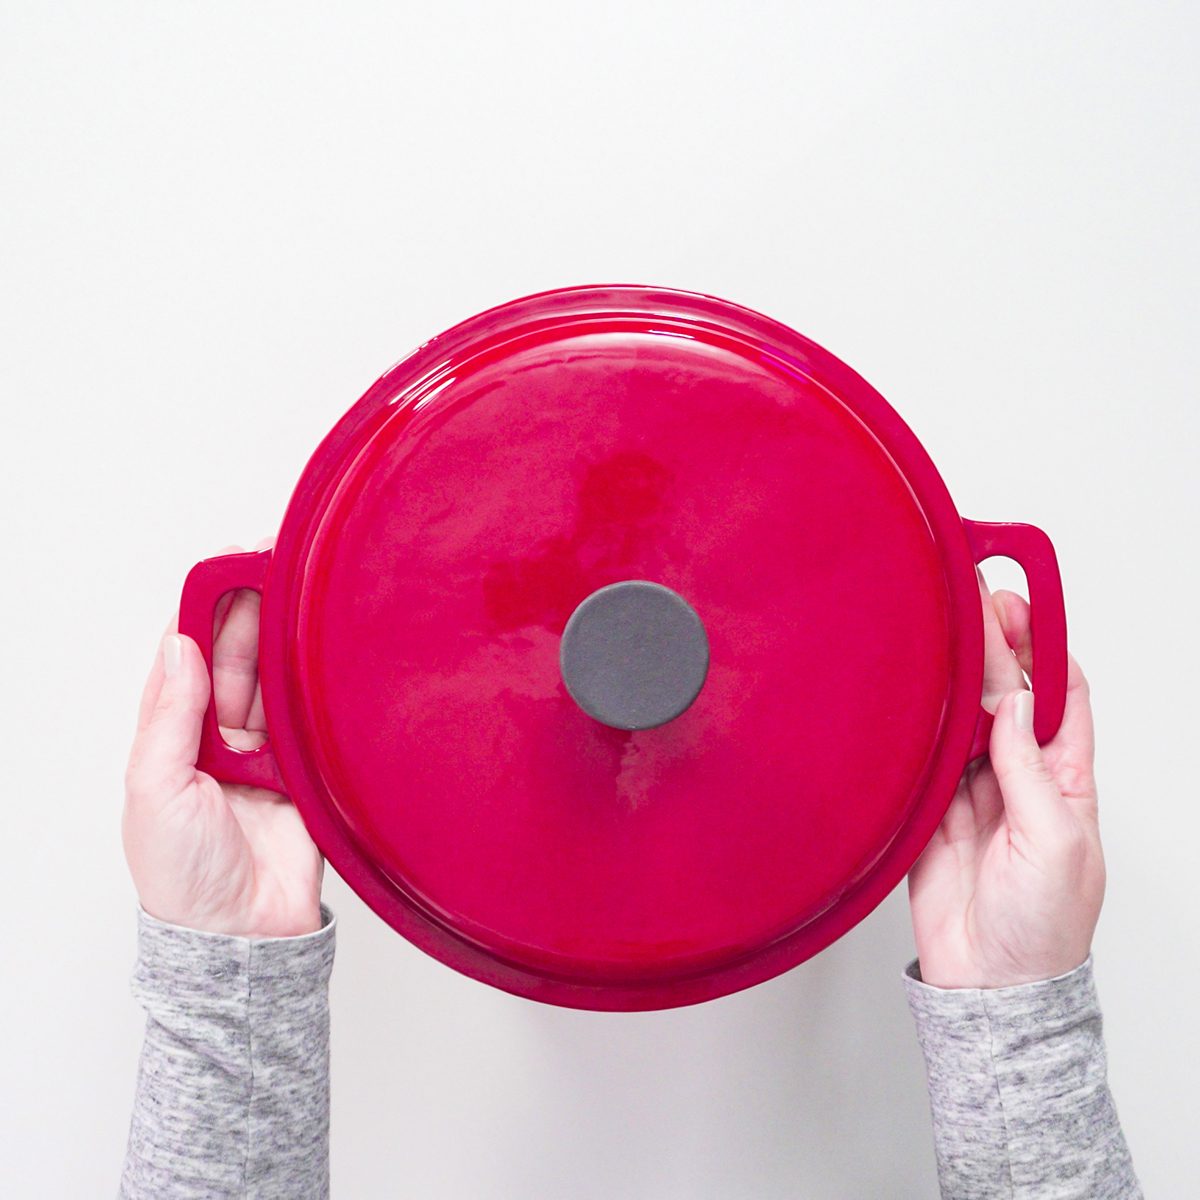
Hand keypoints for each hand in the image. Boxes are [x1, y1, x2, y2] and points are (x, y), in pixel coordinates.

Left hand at [122, 539, 322, 937]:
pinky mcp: (304, 769)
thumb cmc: (184, 876)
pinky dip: (317, 686)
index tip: (225, 570)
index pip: (186, 656)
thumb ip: (169, 717)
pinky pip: (312, 717)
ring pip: (276, 680)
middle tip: (273, 566)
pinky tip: (323, 654)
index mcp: (171, 736)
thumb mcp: (156, 790)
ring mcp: (264, 751)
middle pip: (235, 657)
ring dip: (286, 639)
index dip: (203, 609)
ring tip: (300, 594)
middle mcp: (217, 737)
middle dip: (250, 609)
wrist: (245, 934)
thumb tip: (178, 647)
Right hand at [906, 570, 1104, 988]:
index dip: (1045, 648)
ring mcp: (974, 792)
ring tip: (944, 630)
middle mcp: (1021, 778)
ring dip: (955, 676)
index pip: (1062, 697)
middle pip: (1008, 696)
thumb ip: (1030, 770)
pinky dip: (919, 723)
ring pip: (964, 719)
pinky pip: (925, 756)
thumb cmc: (1042, 928)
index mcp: (1067, 782)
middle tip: (973, 602)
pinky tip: (915, 690)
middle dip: (996, 646)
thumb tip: (1013, 705)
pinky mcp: (932, 810)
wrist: (987, 984)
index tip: (1024, 608)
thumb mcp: (1056, 844)